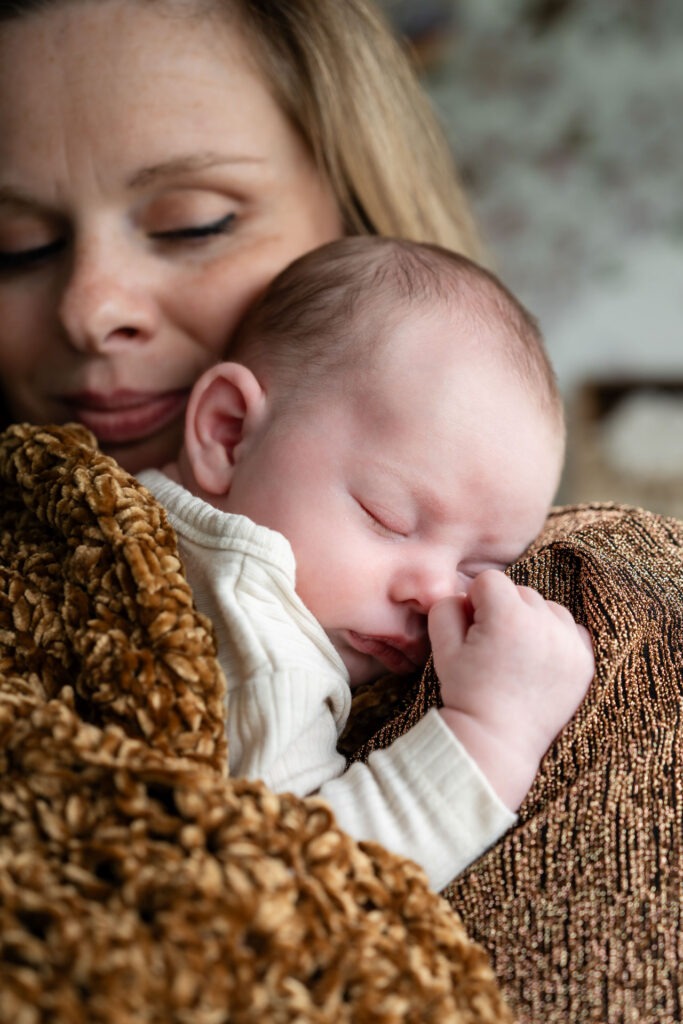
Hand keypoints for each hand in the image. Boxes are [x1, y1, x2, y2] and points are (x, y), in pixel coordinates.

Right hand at [429, 570, 593, 809]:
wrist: (497, 741)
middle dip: (503, 610)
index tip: (472, 631)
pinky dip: (557, 637)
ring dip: (531, 620)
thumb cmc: (466, 693)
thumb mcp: (442, 647)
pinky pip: (572, 629)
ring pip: (548, 608)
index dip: (474, 602)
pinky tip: (539, 660)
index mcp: (507, 615)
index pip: (489, 580)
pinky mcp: (584, 662)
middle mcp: (544, 623)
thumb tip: (465, 596)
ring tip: (516, 654)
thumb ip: (447, 608)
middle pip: (521, 591)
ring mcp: (569, 643)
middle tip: (492, 647)